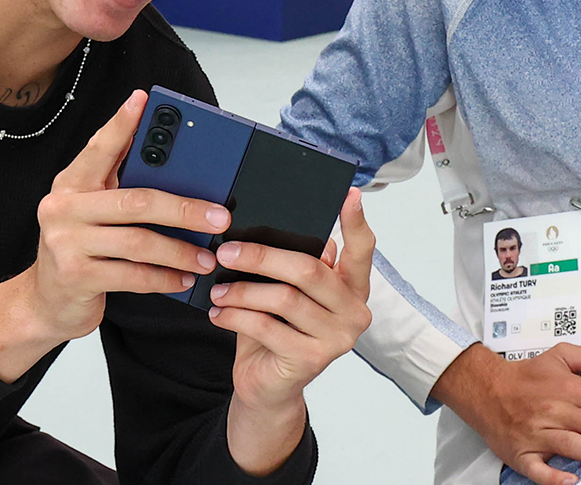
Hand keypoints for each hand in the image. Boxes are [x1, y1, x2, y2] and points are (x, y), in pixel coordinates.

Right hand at [0, 90, 230, 381]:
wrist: (45, 302)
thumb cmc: (79, 250)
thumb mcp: (92, 213)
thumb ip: (121, 189)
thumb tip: (178, 172)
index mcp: (71, 184)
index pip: (99, 148)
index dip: (122, 124)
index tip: (143, 101)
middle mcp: (63, 208)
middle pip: (136, 200)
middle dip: (184, 208)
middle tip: (219, 216)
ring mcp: (66, 243)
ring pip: (139, 242)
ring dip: (180, 251)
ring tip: (206, 257)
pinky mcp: (76, 277)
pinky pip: (134, 276)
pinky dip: (164, 278)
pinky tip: (183, 279)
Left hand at [209, 188, 374, 475]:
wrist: (269, 387)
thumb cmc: (277, 329)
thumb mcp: (286, 292)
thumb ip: (292, 264)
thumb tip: (270, 226)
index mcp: (353, 287)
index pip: (363, 249)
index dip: (356, 222)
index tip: (349, 194)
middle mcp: (354, 312)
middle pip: (308, 270)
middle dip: (262, 256)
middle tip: (226, 250)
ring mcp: (337, 339)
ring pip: (283, 299)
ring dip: (242, 291)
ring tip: (217, 288)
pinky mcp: (312, 360)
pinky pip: (266, 327)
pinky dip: (236, 316)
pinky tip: (218, 312)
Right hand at [432, 342, 580, 484]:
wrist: (484, 388)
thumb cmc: (527, 375)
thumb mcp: (560, 354)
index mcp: (569, 388)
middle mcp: (557, 411)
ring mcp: (539, 434)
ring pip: (573, 445)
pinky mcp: (522, 454)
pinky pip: (538, 470)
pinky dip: (554, 478)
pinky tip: (572, 482)